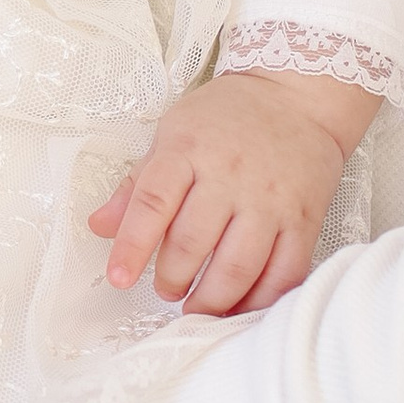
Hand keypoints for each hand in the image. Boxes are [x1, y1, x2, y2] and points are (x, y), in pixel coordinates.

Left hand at [90, 68, 379, 315]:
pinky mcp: (303, 219)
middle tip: (166, 289)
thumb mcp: (173, 134)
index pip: (153, 203)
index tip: (118, 278)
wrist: (296, 96)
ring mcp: (270, 200)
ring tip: (197, 306)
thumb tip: (100, 226)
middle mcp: (229, 176)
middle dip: (172, 279)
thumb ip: (137, 185)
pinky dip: (260, 299)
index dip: (132, 246)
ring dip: (212, 299)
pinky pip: (284, 272)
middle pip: (193, 243)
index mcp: (187, 150)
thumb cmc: (227, 118)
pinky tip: (241, 306)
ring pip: (238, 267)